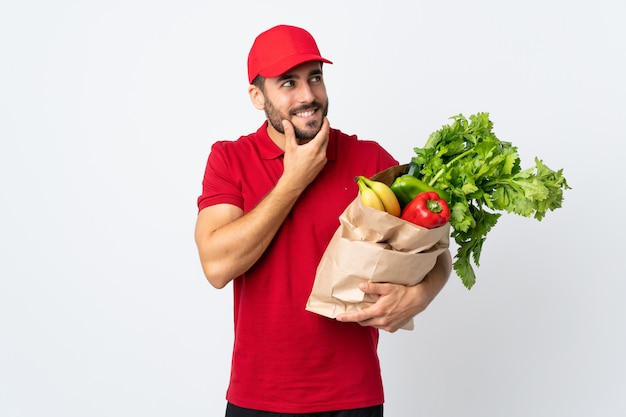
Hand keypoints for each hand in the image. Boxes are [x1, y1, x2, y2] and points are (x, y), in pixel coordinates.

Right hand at [280, 118, 328, 190]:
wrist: (294, 182)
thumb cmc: (292, 167)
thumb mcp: (290, 148)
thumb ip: (289, 133)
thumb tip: (286, 122)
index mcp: (314, 148)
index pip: (324, 132)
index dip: (326, 124)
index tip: (325, 119)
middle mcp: (321, 154)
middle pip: (326, 138)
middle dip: (324, 131)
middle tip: (321, 124)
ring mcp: (323, 160)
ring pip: (325, 146)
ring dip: (322, 140)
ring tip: (316, 134)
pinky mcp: (322, 165)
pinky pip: (323, 153)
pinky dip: (320, 148)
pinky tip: (314, 147)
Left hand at [336, 251, 451, 331]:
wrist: (418, 300)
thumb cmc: (403, 292)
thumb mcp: (387, 287)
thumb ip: (372, 287)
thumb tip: (360, 286)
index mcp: (379, 311)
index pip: (359, 317)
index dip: (347, 317)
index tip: (338, 318)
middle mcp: (382, 321)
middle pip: (364, 322)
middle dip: (358, 317)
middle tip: (354, 311)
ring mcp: (388, 326)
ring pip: (372, 324)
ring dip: (368, 319)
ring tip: (370, 310)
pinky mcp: (393, 328)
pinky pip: (381, 326)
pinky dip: (377, 321)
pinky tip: (381, 313)